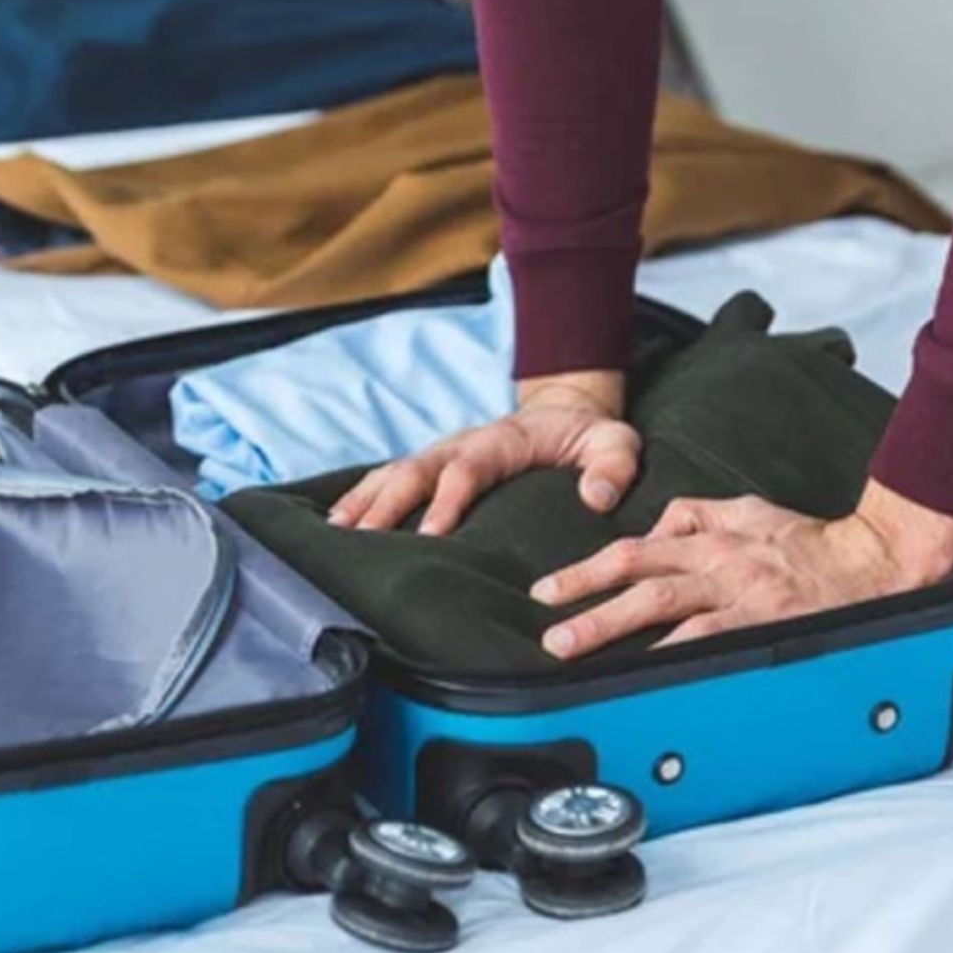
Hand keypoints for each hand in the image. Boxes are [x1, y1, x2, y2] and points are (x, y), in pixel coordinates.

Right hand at [327, 370, 639, 535]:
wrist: (566, 412)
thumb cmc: (590, 436)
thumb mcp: (617, 443)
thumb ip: (613, 467)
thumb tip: (596, 497)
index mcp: (502, 440)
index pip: (467, 469)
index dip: (447, 500)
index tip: (432, 535)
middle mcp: (462, 445)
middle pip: (416, 471)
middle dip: (387, 505)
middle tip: (362, 539)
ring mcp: (443, 455)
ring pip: (394, 474)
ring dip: (364, 501)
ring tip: (335, 533)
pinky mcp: (433, 468)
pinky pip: (389, 480)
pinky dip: (361, 498)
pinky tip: (337, 525)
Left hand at [531, 480, 952, 657]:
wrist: (873, 563)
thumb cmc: (810, 542)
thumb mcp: (747, 509)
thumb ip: (697, 514)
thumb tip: (655, 526)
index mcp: (711, 538)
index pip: (634, 552)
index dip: (587, 571)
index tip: (547, 591)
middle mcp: (719, 565)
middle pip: (639, 583)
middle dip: (587, 608)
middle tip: (549, 635)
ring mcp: (741, 599)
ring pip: (666, 615)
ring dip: (616, 634)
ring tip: (576, 653)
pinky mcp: (764, 627)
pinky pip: (710, 645)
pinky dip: (674, 660)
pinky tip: (645, 678)